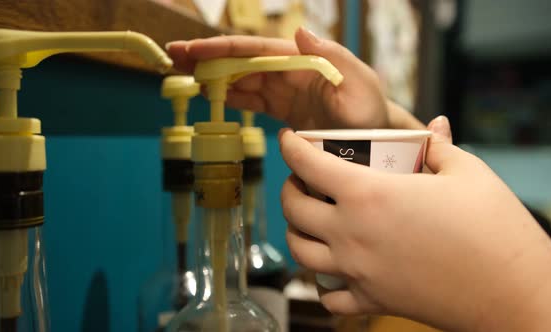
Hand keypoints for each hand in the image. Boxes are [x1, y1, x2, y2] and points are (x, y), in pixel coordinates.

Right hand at [166, 27, 422, 129]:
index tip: (192, 50)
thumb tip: (299, 31)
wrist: (376, 139)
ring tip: (182, 74)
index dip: (221, 50)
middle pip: (241, 61)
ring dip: (212, 75)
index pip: (254, 50)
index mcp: (301, 60)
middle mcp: (289, 71)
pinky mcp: (284, 109)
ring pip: (241, 79)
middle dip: (207, 58)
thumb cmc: (371, 112)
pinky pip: (252, 99)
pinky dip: (230, 96)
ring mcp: (285, 89)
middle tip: (173, 57)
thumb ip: (332, 57)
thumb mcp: (359, 82)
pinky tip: (210, 95)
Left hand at [279, 116, 550, 331]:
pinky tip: (333, 270)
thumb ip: (439, 147)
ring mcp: (357, 271)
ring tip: (308, 220)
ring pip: (300, 253)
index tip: (287, 137)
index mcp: (368, 195)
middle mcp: (351, 234)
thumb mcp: (467, 172)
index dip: (290, 146)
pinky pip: (329, 297)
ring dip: (295, 231)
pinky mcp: (372, 301)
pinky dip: (322, 283)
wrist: (511, 292)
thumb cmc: (492, 227)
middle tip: (301, 178)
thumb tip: (435, 127)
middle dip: (288, 188)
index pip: (307, 165)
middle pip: (293, 210)